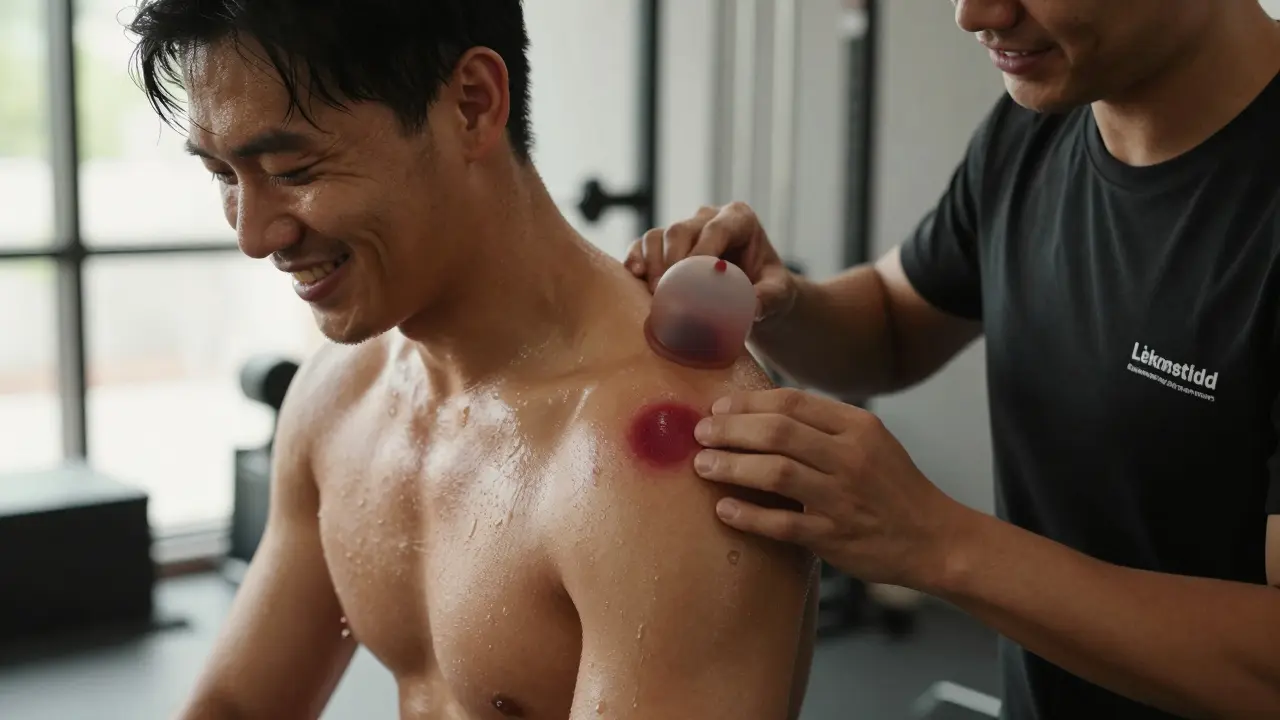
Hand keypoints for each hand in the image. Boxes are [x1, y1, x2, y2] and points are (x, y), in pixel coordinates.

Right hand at [625, 202, 796, 322]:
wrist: (753, 293)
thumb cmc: (769, 288)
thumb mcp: (778, 293)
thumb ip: (769, 298)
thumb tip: (752, 308)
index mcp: (739, 219)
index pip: (716, 229)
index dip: (701, 251)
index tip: (692, 280)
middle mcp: (708, 217)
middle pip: (681, 230)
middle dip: (671, 260)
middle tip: (667, 292)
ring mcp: (685, 229)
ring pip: (658, 235)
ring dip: (652, 262)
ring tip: (654, 293)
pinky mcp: (665, 244)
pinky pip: (643, 245)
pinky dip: (636, 258)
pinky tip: (633, 275)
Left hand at [691, 387, 973, 590]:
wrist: (935, 539)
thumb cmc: (894, 487)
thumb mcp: (870, 441)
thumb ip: (824, 425)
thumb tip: (762, 412)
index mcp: (857, 426)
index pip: (792, 402)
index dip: (748, 403)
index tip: (719, 409)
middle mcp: (849, 457)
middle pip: (777, 433)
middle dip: (731, 431)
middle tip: (701, 434)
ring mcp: (841, 498)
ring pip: (775, 473)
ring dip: (731, 467)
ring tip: (702, 466)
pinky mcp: (833, 537)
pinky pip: (781, 524)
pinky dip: (749, 515)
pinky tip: (724, 508)